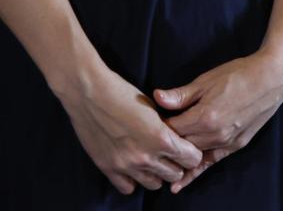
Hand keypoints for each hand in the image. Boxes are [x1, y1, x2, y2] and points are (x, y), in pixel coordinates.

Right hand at [57, 62, 203, 194]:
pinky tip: (134, 167)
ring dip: (157, 174)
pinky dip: (134, 180)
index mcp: (162, 138)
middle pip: (175, 174)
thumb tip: (175, 139)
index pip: (191, 159)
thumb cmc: (124, 94)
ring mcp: (126, 166)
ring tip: (153, 161)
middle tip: (171, 155)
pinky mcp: (108, 169)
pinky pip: (128, 188)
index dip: (192, 153)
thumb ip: (167, 129)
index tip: (187, 148)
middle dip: (177, 165)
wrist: (90, 95)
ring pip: (154, 184)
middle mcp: (146, 157)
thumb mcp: (154, 108)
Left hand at [152, 49, 282, 191]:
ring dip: (178, 155)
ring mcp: (225, 142)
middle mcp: (213, 134)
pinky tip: (179, 184)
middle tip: (154, 139)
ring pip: (193, 155)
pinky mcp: (236, 145)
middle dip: (167, 143)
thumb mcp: (207, 80)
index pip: (170, 130)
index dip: (158, 128)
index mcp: (203, 116)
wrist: (273, 77)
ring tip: (161, 159)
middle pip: (179, 145)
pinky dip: (194, 173)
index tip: (149, 125)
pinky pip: (210, 162)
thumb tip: (156, 98)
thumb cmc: (240, 74)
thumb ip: (181, 95)